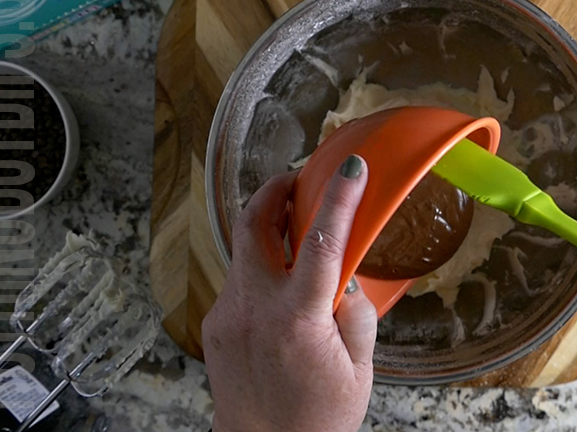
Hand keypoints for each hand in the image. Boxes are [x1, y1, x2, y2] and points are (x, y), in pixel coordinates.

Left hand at [202, 155, 377, 431]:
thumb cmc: (317, 421)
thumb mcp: (359, 370)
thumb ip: (356, 315)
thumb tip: (345, 277)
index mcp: (297, 319)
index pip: (321, 243)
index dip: (339, 198)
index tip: (352, 170)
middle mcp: (254, 309)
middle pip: (254, 224)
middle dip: (273, 190)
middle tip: (294, 180)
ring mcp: (228, 314)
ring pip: (243, 250)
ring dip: (266, 230)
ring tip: (292, 230)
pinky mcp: (216, 323)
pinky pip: (239, 280)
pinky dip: (260, 270)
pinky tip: (279, 288)